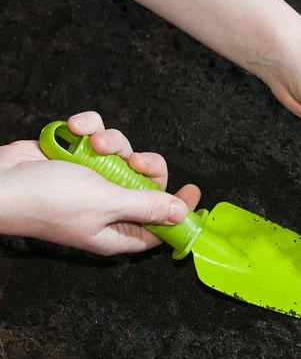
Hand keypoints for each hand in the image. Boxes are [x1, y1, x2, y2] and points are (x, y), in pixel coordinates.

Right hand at [0, 112, 200, 254]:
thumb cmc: (49, 199)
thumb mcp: (106, 203)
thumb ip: (146, 206)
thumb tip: (181, 214)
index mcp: (119, 230)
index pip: (161, 225)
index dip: (178, 209)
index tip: (193, 189)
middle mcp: (110, 207)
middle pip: (148, 184)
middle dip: (146, 165)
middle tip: (137, 160)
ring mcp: (94, 179)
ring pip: (125, 154)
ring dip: (114, 142)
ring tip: (97, 143)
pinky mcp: (79, 156)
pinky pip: (99, 136)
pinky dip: (90, 128)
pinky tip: (77, 128)